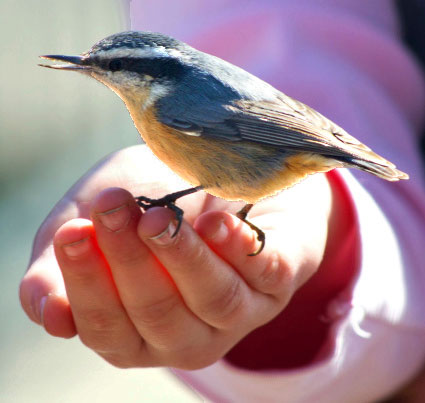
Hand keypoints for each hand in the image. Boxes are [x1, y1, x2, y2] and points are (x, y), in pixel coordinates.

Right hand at [20, 144, 333, 368]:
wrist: (208, 174)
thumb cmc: (147, 199)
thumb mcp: (94, 221)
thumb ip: (60, 267)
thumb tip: (47, 314)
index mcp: (139, 330)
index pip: (106, 326)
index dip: (86, 284)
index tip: (74, 232)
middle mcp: (190, 332)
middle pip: (158, 313)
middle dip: (129, 260)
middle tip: (112, 207)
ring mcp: (239, 311)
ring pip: (213, 298)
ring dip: (181, 256)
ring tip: (156, 216)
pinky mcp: (277, 280)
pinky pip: (266, 272)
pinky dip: (241, 248)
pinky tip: (217, 224)